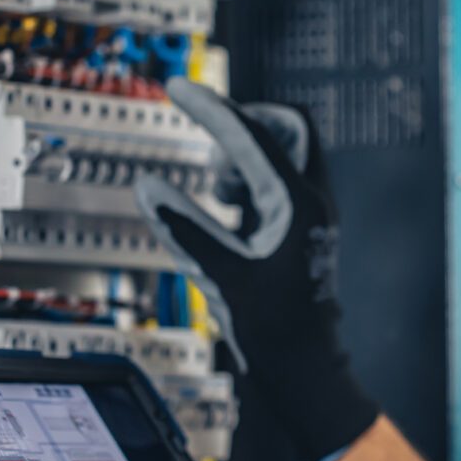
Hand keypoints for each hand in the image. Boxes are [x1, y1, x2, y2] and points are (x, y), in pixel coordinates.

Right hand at [134, 79, 378, 460]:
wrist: (309, 372)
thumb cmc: (276, 332)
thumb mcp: (221, 278)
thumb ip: (184, 229)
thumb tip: (148, 188)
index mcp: (298, 204)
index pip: (251, 136)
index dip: (210, 109)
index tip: (177, 88)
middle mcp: (313, 202)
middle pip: (290, 127)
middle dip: (247, 121)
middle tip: (212, 135)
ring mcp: (311, 216)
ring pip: (286, 154)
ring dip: (247, 153)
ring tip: (218, 188)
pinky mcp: (301, 232)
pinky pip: (278, 183)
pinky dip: (250, 181)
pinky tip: (226, 210)